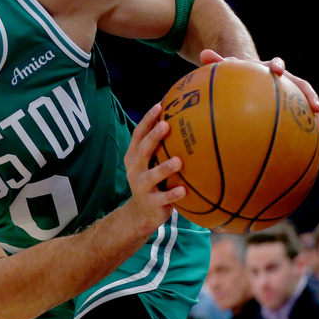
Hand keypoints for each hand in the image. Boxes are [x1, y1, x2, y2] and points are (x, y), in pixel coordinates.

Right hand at [124, 103, 184, 234]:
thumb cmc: (152, 181)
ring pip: (152, 176)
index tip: (159, 106)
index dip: (147, 120)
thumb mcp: (150, 163)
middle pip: (142, 151)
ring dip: (164, 168)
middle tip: (166, 125)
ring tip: (179, 161)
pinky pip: (163, 198)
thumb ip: (159, 147)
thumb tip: (183, 122)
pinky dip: (173, 194)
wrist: (141, 212)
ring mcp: (141, 186)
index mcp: (134, 157)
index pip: (138, 135)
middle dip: (153, 137)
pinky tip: (184, 190)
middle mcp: (135, 169)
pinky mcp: (151, 202)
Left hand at [200, 49, 318, 133]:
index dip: (277, 65)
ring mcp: (291, 93)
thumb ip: (217, 61)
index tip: (277, 70)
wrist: (252, 75)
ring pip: (307, 103)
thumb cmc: (238, 72)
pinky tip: (315, 142)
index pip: (276, 64)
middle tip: (316, 106)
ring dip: (317, 114)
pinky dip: (309, 127)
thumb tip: (202, 53)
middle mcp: (286, 80)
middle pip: (302, 85)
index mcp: (269, 68)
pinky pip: (303, 117)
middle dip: (309, 95)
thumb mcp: (228, 67)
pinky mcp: (293, 107)